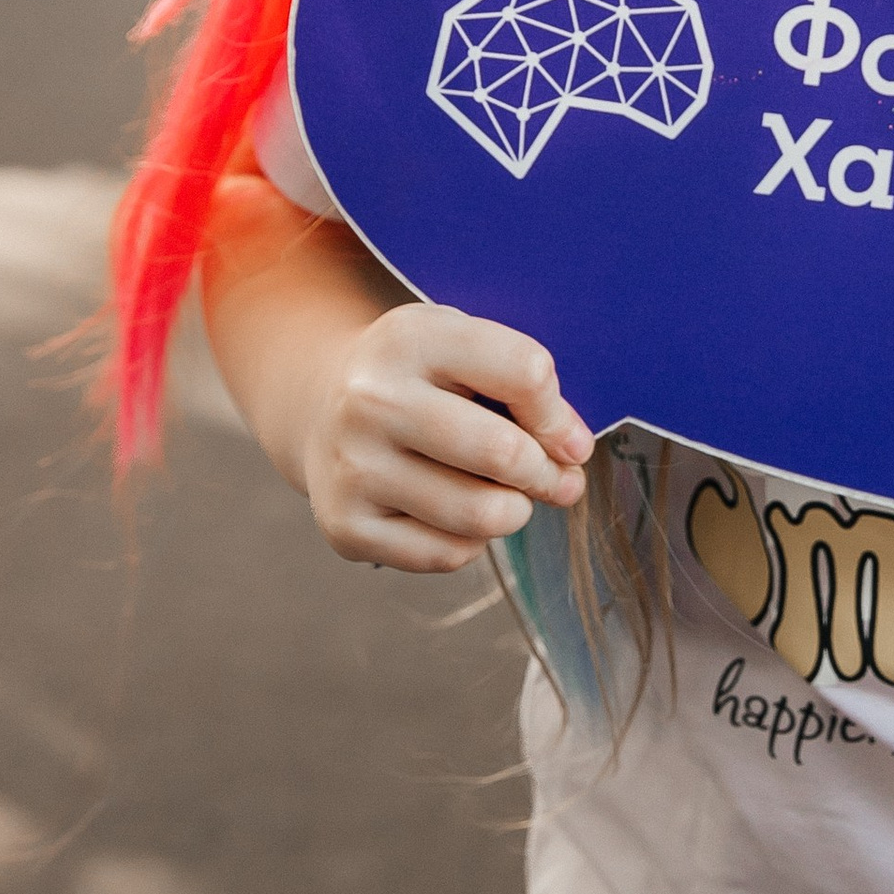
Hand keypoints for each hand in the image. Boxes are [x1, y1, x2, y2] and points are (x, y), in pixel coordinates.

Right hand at [301, 300, 592, 573]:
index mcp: (409, 338)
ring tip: (503, 494)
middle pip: (505, 454)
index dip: (560, 415)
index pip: (526, 374)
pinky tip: (453, 512)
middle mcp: (370, 400)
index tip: (564, 435)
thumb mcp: (465, 349)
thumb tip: (571, 456)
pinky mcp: (346, 526)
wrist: (322, 407)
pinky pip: (448, 555)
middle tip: (550, 476)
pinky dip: (470, 541)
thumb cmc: (420, 379)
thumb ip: (528, 390)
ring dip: (514, 511)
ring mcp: (352, 467)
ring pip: (483, 516)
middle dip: (546, 474)